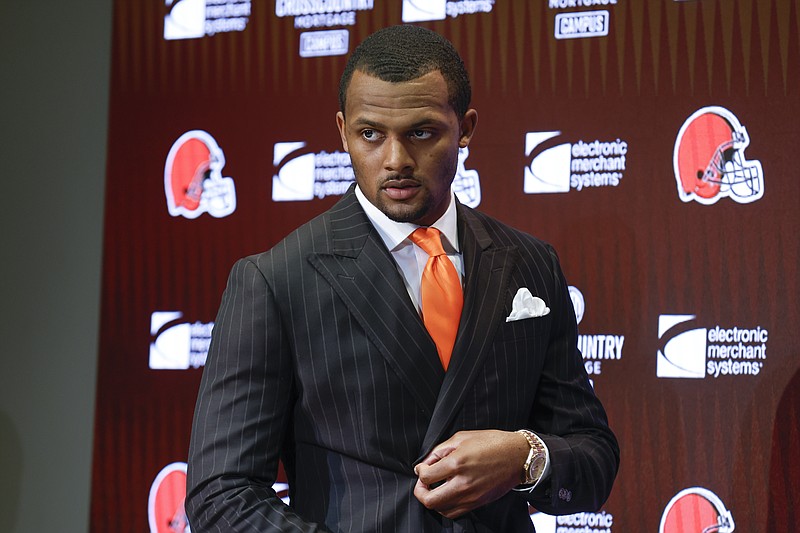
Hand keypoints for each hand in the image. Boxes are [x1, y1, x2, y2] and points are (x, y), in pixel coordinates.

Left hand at [413, 429, 528, 518]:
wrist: (518, 456)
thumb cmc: (492, 443)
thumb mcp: (462, 437)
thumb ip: (440, 450)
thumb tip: (426, 463)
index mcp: (457, 463)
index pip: (426, 477)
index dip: (420, 472)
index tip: (422, 467)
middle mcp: (463, 484)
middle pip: (429, 500)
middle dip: (420, 492)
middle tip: (423, 483)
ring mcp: (471, 497)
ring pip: (441, 510)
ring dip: (433, 500)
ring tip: (435, 489)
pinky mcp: (478, 503)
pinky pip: (455, 513)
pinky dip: (446, 506)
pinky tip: (447, 495)